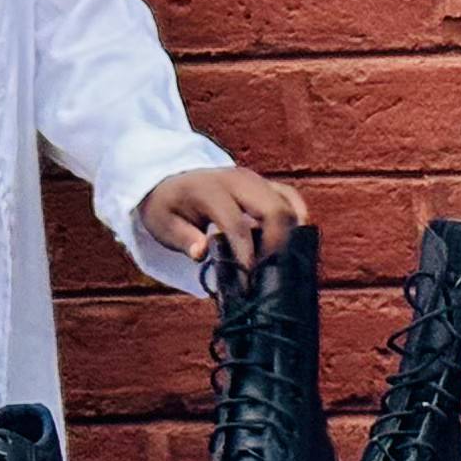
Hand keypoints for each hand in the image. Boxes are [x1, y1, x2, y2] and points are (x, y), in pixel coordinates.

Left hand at [141, 164, 307, 271]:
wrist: (173, 178)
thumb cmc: (168, 206)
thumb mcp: (163, 224)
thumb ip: (183, 239)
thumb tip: (201, 253)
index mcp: (210, 191)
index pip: (237, 224)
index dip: (245, 255)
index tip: (247, 282)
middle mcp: (238, 180)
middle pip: (274, 209)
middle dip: (276, 246)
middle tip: (266, 273)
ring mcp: (256, 180)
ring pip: (288, 204)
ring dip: (288, 235)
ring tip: (276, 262)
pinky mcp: (266, 183)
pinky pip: (291, 198)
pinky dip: (297, 220)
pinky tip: (292, 243)